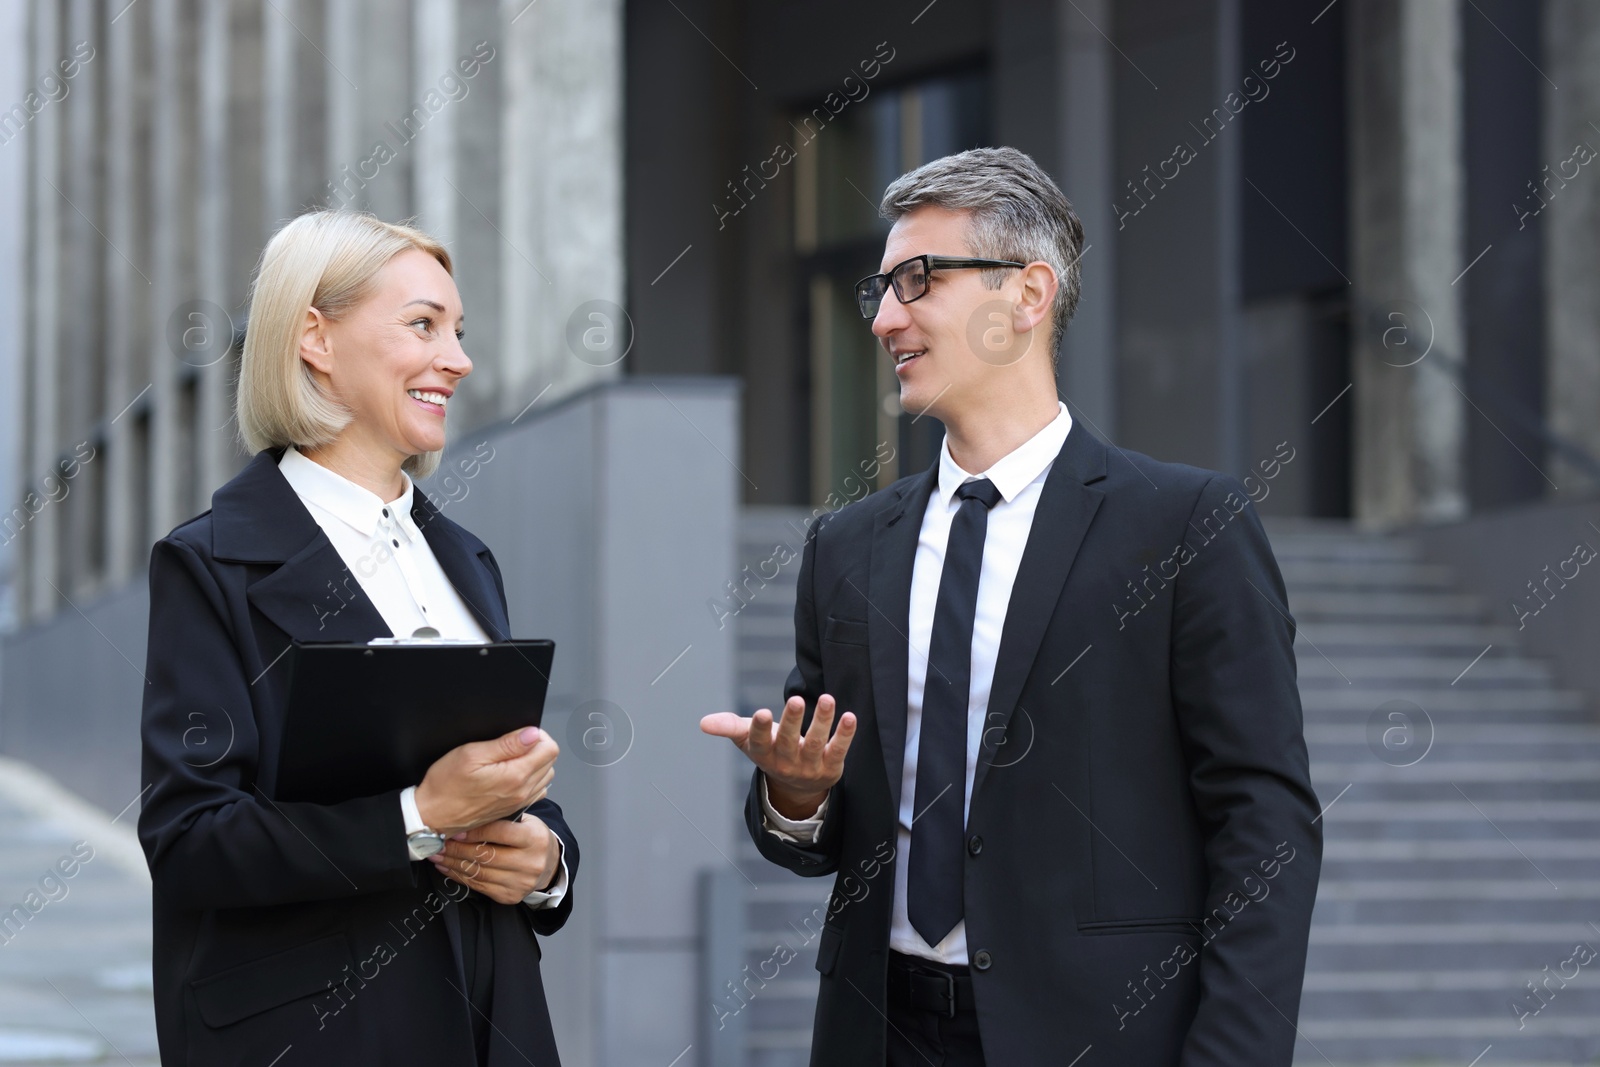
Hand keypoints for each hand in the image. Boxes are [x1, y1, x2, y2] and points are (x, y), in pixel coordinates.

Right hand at [415, 726, 557, 835]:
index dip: (538, 735)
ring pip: (545, 776)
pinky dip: (530, 779)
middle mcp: (522, 791)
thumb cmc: (446, 786)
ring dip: (535, 763)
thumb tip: (532, 734)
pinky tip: (512, 773)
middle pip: (550, 761)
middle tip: (513, 743)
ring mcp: (519, 802)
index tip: (520, 733)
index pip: (550, 749)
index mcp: (515, 776)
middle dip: (537, 747)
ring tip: (511, 758)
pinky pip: (536, 790)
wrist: (433, 815)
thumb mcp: (471, 754)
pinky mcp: (514, 809)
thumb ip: (506, 744)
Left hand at [429, 814, 561, 905]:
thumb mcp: (525, 822)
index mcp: (534, 838)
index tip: (455, 830)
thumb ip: (502, 819)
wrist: (549, 865)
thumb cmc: (531, 838)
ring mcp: (521, 882)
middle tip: (438, 843)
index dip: (475, 832)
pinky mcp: (511, 896)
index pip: (500, 833)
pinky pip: (479, 886)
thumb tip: (467, 817)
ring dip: (454, 863)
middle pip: (487, 855)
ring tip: (438, 855)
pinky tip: (447, 868)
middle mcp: (530, 862)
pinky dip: (460, 876)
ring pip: (480, 872)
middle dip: (458, 849)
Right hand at [700, 694, 855, 818]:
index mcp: (763, 754)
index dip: (760, 729)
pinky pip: (838, 750)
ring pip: (815, 744)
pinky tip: (849, 717)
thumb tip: (703, 723)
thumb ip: (728, 727)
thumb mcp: (748, 739)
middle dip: (792, 722)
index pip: (759, 743)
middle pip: (788, 742)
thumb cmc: (771, 750)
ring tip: (827, 699)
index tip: (762, 713)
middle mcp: (785, 762)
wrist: (798, 786)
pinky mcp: (831, 767)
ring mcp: (808, 766)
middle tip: (796, 700)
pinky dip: (844, 735)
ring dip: (822, 721)